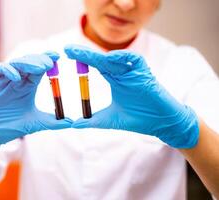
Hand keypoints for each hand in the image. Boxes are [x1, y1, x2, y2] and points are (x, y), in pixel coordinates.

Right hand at [0, 53, 72, 157]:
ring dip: (28, 63)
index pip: (39, 68)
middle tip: (51, 62)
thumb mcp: (35, 123)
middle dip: (40, 60)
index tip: (58, 57)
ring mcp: (4, 80)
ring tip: (40, 67)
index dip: (48, 61)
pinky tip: (17, 78)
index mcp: (28, 86)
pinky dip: (8, 70)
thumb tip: (72, 123)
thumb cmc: (11, 126)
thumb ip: (52, 122)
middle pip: (29, 62)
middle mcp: (17, 80)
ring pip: (16, 63)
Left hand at [64, 44, 198, 147]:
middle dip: (84, 54)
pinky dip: (123, 57)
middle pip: (101, 60)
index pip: (95, 66)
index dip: (82, 59)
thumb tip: (73, 125)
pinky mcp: (145, 73)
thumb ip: (92, 121)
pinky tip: (109, 58)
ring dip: (97, 56)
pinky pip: (134, 60)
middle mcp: (122, 73)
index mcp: (114, 80)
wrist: (160, 123)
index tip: (67, 54)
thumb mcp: (110, 119)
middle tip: (68, 49)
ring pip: (114, 59)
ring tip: (80, 53)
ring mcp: (133, 72)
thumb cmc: (138, 118)